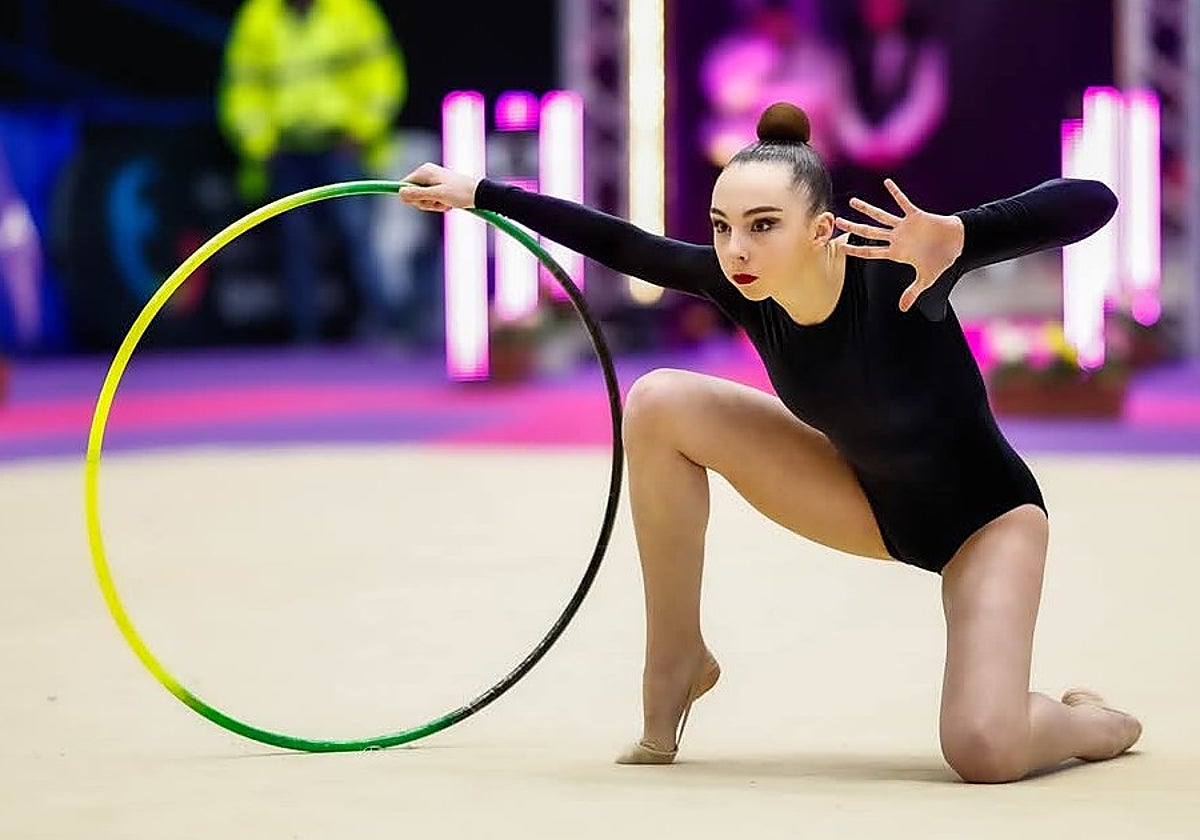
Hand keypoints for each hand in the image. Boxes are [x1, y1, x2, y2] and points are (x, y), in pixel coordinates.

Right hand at [397, 162, 480, 212]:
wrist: (479, 193)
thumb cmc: (460, 193)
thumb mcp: (437, 195)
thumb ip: (418, 194)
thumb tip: (400, 193)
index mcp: (424, 171)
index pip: (404, 185)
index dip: (411, 198)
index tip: (423, 203)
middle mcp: (427, 173)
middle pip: (413, 194)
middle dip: (425, 203)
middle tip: (438, 203)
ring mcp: (433, 180)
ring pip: (423, 199)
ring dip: (434, 205)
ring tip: (446, 203)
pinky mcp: (438, 187)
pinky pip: (432, 199)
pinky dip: (439, 204)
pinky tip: (449, 204)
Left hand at [834, 178, 964, 311]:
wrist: (957, 244)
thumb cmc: (941, 260)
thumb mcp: (926, 279)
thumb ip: (912, 292)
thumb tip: (903, 308)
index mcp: (895, 252)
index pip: (870, 252)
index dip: (855, 250)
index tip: (839, 247)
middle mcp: (896, 238)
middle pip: (869, 232)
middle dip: (853, 227)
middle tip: (838, 221)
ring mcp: (904, 226)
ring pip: (881, 216)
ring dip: (867, 209)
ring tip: (852, 201)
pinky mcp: (916, 215)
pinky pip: (904, 202)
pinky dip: (896, 193)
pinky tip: (886, 183)